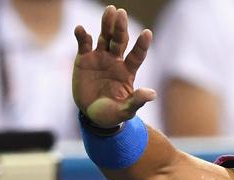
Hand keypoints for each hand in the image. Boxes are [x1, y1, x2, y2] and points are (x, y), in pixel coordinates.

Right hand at [73, 5, 155, 127]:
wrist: (91, 115)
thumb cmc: (112, 114)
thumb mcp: (125, 111)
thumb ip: (136, 102)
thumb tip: (152, 94)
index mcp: (127, 72)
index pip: (137, 55)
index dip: (142, 45)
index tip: (147, 33)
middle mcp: (115, 61)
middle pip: (119, 41)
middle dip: (121, 27)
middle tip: (122, 13)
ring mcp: (100, 58)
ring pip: (104, 37)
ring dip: (106, 24)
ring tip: (109, 11)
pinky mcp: (84, 59)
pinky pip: (84, 44)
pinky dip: (82, 36)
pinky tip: (81, 30)